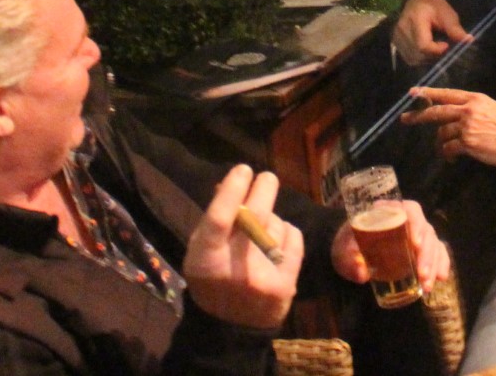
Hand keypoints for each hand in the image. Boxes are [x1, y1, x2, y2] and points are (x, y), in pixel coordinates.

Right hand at [182, 165, 302, 330]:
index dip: (233, 190)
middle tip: (266, 178)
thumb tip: (233, 181)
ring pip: (276, 224)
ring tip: (261, 236)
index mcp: (206, 260)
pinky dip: (287, 234)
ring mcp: (264, 278)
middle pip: (255, 216)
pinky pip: (294, 237)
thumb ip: (215, 218)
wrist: (232, 326)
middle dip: (263, 189)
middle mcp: (235, 269)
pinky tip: (277, 246)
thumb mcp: (201, 250)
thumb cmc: (213, 279)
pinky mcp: (286, 284)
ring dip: (271, 221)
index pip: (221, 218)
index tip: (243, 169)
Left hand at [331, 201, 451, 288]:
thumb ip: (349, 260)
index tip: (414, 242)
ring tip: (427, 284)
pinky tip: (441, 278)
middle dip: (427, 253)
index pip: (409, 209)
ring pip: (433, 243)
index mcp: (389, 212)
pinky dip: (441, 264)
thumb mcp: (342, 251)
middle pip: (425, 230)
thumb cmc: (346, 245)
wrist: (348, 251)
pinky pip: (437, 252)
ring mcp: (416, 234)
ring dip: (433, 263)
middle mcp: (407, 221)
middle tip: (422, 273)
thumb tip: (362, 273)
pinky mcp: (420, 249)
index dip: (416, 223)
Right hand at [392, 0, 471, 64]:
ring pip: (413, 58)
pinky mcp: (395, 41)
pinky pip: (408, 57)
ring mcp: (396, 36)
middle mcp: (402, 29)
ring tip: (435, 47)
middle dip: (434, 55)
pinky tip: (426, 50)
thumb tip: (469, 40)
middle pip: (419, 54)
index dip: (436, 50)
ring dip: (427, 58)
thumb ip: (455, 29)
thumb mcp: (447, 13)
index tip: (446, 45)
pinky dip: (419, 58)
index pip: (423, 45)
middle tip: (443, 46)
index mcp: (415, 19)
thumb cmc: (434, 5)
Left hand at [401, 86, 495, 166]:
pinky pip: (448, 148)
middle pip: (437, 111)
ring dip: (440, 143)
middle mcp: (468, 110)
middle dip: (419, 116)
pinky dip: (447, 154)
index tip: (414, 92)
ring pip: (442, 132)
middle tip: (405, 119)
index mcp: (474, 99)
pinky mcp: (467, 143)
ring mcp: (466, 126)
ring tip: (444, 151)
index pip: (447, 94)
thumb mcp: (490, 107)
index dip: (429, 93)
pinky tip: (452, 158)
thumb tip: (455, 116)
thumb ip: (471, 108)